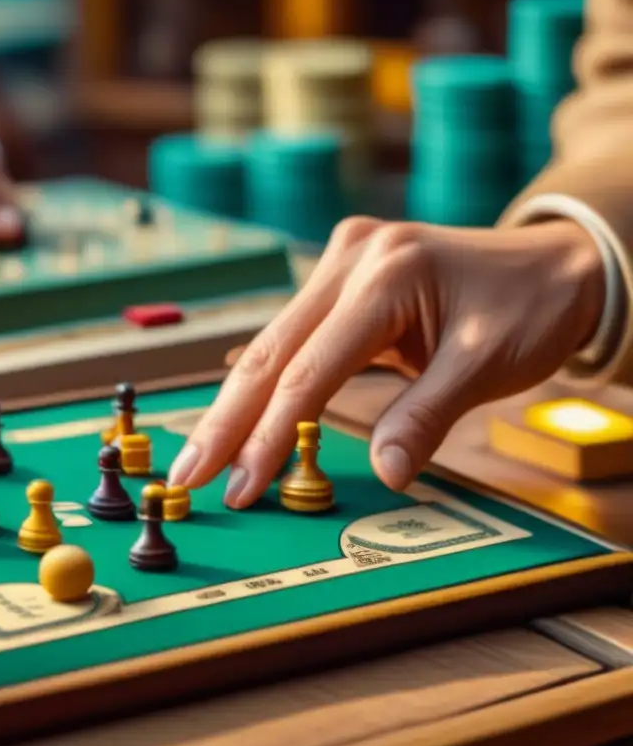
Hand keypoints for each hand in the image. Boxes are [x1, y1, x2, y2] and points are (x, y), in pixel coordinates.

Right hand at [169, 216, 605, 506]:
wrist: (558, 261)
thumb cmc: (530, 307)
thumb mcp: (490, 364)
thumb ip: (426, 417)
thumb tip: (382, 474)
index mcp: (385, 274)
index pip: (309, 370)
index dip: (270, 435)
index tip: (240, 487)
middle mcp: (351, 258)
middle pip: (270, 352)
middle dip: (226, 421)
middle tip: (186, 476)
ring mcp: (342, 262)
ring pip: (272, 344)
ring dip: (238, 406)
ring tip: (201, 457)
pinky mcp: (342, 276)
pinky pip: (294, 337)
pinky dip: (268, 384)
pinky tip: (240, 419)